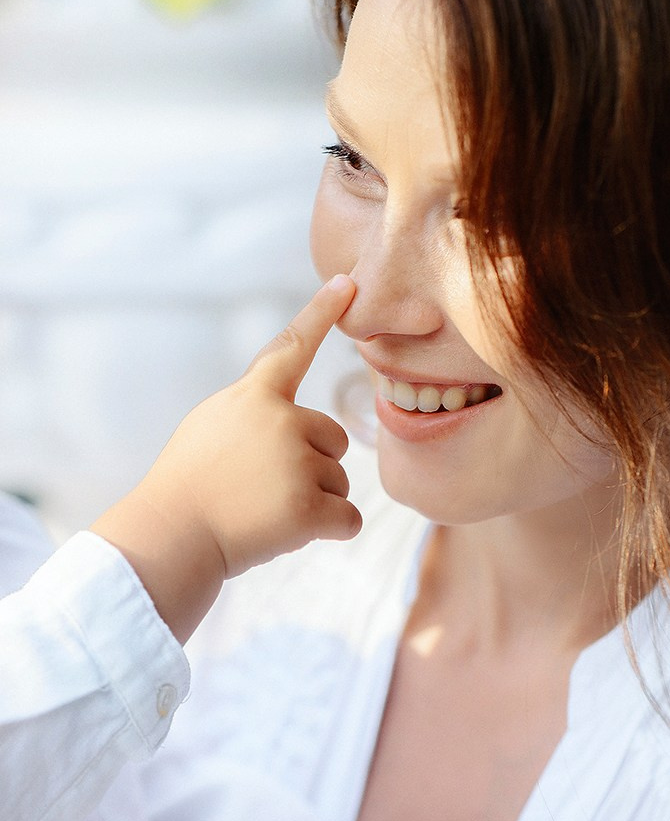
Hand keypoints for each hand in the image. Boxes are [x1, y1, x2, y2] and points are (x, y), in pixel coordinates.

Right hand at [91, 274, 359, 641]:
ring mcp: (296, 462)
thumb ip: (257, 413)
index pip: (293, 345)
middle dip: (313, 466)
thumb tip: (299, 426)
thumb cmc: (187, 485)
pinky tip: (295, 534)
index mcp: (254, 396)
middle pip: (333, 439)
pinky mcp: (307, 507)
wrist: (170, 537)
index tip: (348, 283)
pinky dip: (332, 531)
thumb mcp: (212, 426)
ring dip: (315, 502)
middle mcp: (282, 420)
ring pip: (339, 482)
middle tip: (266, 488)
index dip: (322, 312)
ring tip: (266, 512)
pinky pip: (348, 520)